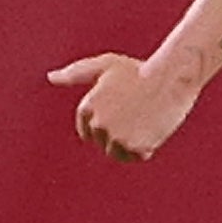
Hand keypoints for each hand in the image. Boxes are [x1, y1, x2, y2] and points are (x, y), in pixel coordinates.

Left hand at [49, 53, 198, 162]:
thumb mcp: (106, 65)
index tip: (120, 114)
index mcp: (87, 107)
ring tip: (145, 122)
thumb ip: (76, 73)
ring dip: (131, 144)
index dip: (106, 124)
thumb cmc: (140, 70)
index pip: (87, 132)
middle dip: (119, 133)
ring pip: (118, 153)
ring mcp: (115, 136)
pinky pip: (136, 157)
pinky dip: (145, 149)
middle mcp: (98, 123)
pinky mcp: (134, 146)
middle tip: (138, 113)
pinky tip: (153, 129)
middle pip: (104, 143)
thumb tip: (51, 77)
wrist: (170, 77)